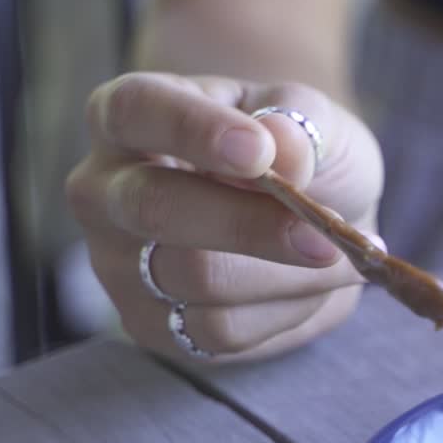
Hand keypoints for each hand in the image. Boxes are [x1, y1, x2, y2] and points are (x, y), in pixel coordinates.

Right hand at [66, 72, 383, 361]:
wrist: (314, 218)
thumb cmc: (299, 154)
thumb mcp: (312, 119)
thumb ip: (298, 122)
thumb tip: (280, 145)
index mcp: (125, 117)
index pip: (135, 112)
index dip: (192, 130)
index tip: (259, 150)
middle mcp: (103, 191)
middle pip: (153, 208)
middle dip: (248, 224)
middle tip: (325, 234)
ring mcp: (119, 265)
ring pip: (197, 279)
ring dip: (287, 273)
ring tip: (339, 253)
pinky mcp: (152, 326)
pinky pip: (219, 330)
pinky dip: (283, 309)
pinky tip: (313, 285)